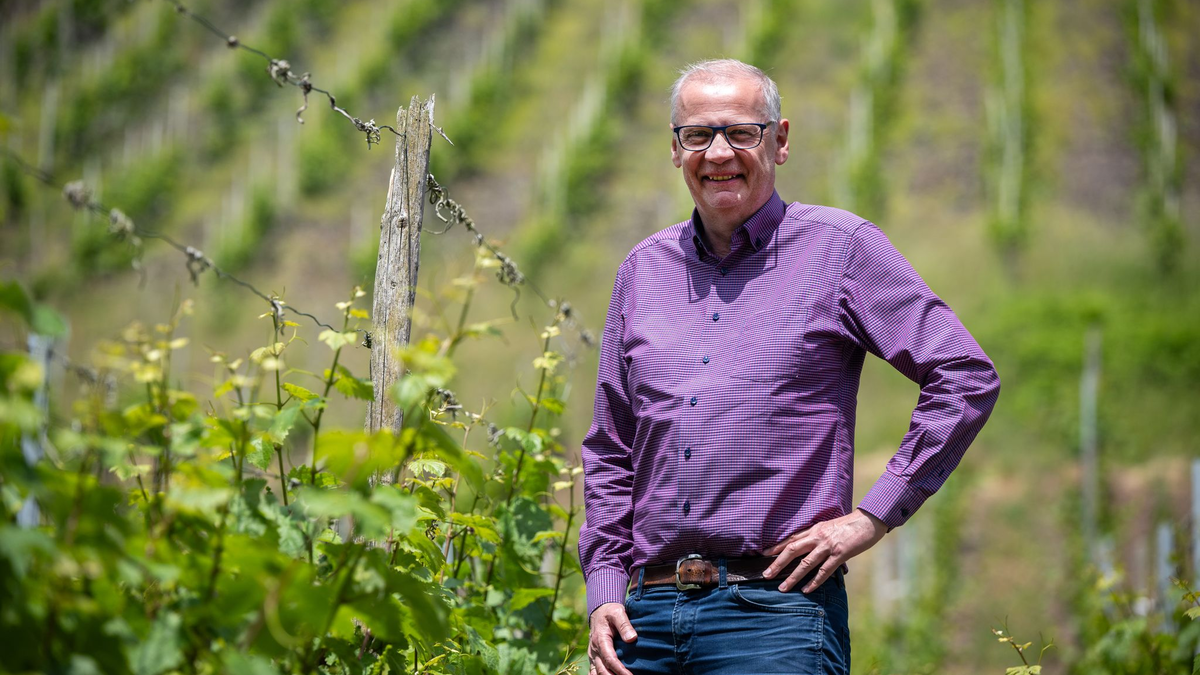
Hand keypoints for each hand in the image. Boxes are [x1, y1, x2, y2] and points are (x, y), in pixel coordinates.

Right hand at [587, 602, 636, 674]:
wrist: (599, 611)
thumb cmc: (610, 612)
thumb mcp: (618, 613)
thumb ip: (624, 625)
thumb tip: (632, 639)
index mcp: (600, 639)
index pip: (610, 659)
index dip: (620, 670)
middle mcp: (594, 650)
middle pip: (602, 670)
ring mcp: (592, 655)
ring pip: (596, 673)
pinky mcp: (593, 658)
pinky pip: (593, 672)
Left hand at [761, 508, 886, 592]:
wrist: (868, 521)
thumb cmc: (850, 525)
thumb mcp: (829, 527)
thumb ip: (818, 536)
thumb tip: (809, 546)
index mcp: (814, 530)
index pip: (792, 539)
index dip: (777, 547)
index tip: (764, 554)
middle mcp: (818, 537)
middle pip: (792, 550)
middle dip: (777, 563)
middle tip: (766, 575)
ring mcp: (828, 546)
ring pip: (805, 564)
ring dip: (793, 577)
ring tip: (782, 588)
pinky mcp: (840, 554)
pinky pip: (824, 571)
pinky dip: (814, 582)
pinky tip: (806, 590)